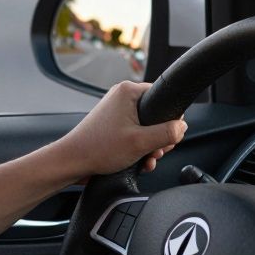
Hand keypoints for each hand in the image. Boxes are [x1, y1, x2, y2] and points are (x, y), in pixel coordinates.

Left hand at [53, 81, 187, 178]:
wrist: (73, 162)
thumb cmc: (99, 149)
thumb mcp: (141, 142)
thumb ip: (167, 133)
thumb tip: (182, 127)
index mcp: (128, 91)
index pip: (163, 97)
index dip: (171, 119)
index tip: (169, 136)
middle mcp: (122, 97)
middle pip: (157, 115)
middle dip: (160, 137)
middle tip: (156, 151)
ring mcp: (117, 111)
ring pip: (147, 127)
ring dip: (151, 146)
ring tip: (146, 159)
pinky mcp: (114, 125)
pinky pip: (136, 133)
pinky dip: (140, 148)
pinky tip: (140, 162)